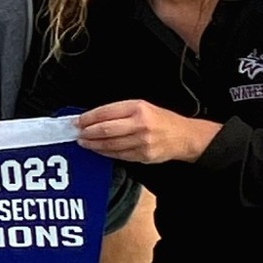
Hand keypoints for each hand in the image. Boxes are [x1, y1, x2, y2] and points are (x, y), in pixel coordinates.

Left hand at [77, 100, 220, 163]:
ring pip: (110, 144)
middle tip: (77, 134)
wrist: (185, 136)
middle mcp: (140, 124)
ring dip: (93, 144)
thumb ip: (119, 111)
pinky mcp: (143, 156)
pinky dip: (105, 153)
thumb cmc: (161, 120)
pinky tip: (98, 150)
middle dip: (87, 133)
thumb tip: (93, 118)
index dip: (87, 118)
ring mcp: (142, 142)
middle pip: (105, 130)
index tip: (77, 121)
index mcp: (138, 108)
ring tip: (84, 142)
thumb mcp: (142, 107)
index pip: (105, 112)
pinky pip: (118, 155)